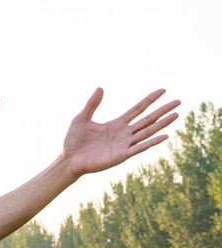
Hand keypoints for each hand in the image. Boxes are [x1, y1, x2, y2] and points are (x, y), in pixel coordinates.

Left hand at [62, 88, 179, 177]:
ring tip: (176, 114)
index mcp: (116, 123)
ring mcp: (124, 144)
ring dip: (162, 124)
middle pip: (148, 119)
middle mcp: (124, 133)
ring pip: (147, 132)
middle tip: (179, 101)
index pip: (138, 109)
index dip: (150, 99)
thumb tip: (101, 87)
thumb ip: (92, 104)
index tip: (163, 90)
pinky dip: (152, 142)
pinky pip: (140, 148)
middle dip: (163, 110)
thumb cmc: (73, 140)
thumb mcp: (81, 118)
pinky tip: (164, 136)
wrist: (69, 159)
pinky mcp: (121, 155)